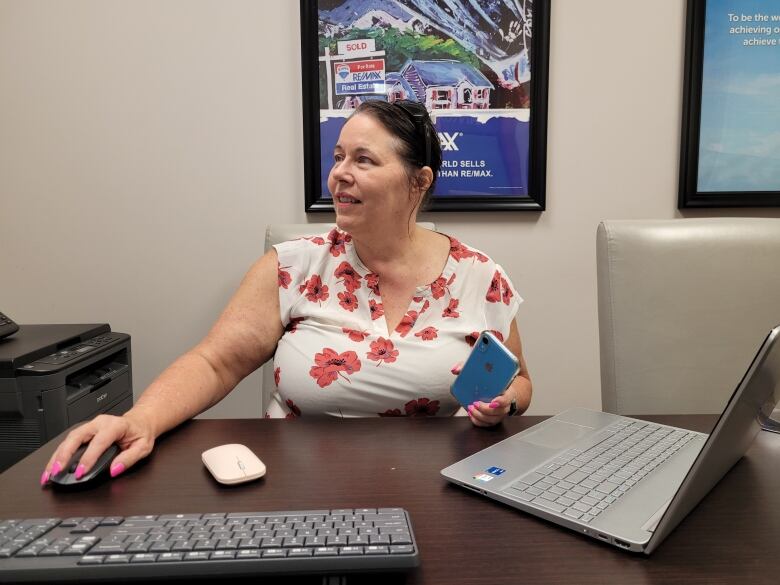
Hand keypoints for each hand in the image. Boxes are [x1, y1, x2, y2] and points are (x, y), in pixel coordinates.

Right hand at [40, 411, 154, 486]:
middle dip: (64, 455)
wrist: (140, 421)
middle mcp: (100, 423)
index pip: (99, 442)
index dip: (88, 458)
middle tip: (56, 471)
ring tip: (48, 473)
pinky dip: (58, 454)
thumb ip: (130, 458)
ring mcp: (91, 425)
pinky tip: (52, 466)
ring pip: (68, 439)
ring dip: (57, 456)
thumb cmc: (141, 433)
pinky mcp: (85, 431)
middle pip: (76, 437)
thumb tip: (114, 470)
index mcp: (116, 425)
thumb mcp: (143, 447)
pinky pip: (69, 441)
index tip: (81, 472)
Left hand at [451, 362, 512, 426]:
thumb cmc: (491, 381)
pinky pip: (487, 424)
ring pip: (492, 420)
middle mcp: (505, 405)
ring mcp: (500, 413)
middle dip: (486, 409)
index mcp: (506, 392)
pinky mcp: (493, 419)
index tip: (492, 401)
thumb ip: (468, 368)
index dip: (501, 401)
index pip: (507, 398)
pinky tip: (471, 415)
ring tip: (470, 408)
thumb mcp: (483, 372)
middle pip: (499, 412)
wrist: (498, 388)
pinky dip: (478, 421)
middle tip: (475, 403)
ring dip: (480, 416)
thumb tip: (455, 370)